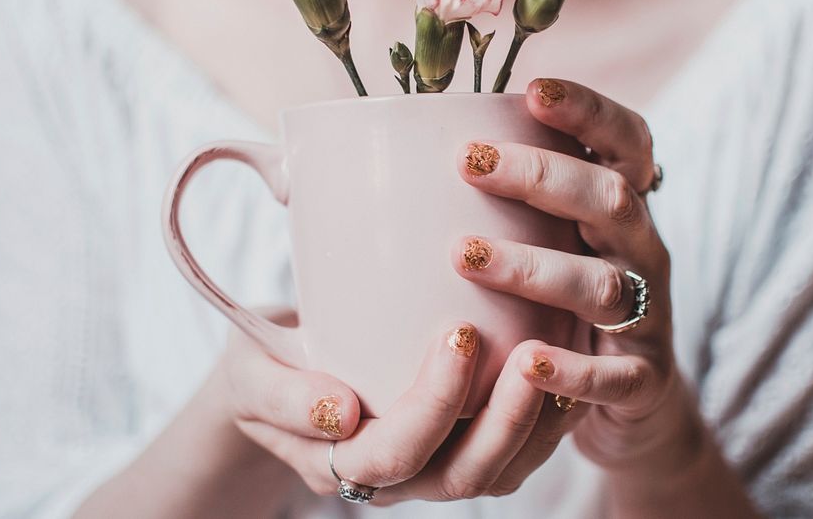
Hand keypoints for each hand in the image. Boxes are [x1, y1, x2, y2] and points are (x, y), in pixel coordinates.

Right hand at [219, 310, 560, 504]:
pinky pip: (514, 455)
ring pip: (497, 474)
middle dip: (502, 417)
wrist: (277, 380)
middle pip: (460, 475)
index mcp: (338, 463)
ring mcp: (429, 469)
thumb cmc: (263, 368)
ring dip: (533, 420)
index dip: (433, 404)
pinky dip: (545, 418)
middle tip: (527, 348)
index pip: (395, 454)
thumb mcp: (251, 374)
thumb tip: (336, 413)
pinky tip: (562, 365)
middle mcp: (392, 480)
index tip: (459, 331)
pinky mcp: (459, 447)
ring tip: (555, 354)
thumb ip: (280, 395)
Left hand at [454, 78, 681, 471]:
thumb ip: (498, 205)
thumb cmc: (563, 304)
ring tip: (464, 255)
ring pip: (602, 284)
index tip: (532, 90)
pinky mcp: (644, 379)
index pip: (626, 143)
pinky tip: (523, 359)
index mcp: (621, 211)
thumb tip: (369, 165)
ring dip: (533, 266)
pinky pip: (613, 376)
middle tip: (469, 162)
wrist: (632, 397)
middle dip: (542, 175)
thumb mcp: (550, 243)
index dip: (589, 111)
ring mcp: (649, 316)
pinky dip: (570, 368)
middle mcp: (642, 251)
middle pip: (611, 199)